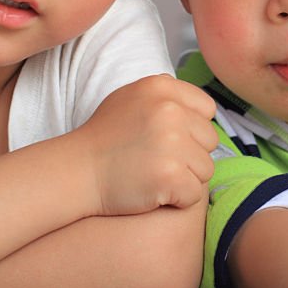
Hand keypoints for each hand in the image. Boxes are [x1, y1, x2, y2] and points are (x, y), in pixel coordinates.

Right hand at [77, 75, 216, 215]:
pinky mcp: (170, 175)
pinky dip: (178, 200)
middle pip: (210, 140)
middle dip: (191, 155)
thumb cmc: (104, 138)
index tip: (171, 140)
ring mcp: (171, 142)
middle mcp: (170, 110)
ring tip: (155, 176)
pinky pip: (195, 194)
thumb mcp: (132, 98)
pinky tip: (154, 192)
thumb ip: (167, 97)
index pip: (207, 109)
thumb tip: (203, 110)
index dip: (193, 129)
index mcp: (162, 87)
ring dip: (186, 178)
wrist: (77, 171)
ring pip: (206, 168)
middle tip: (159, 161)